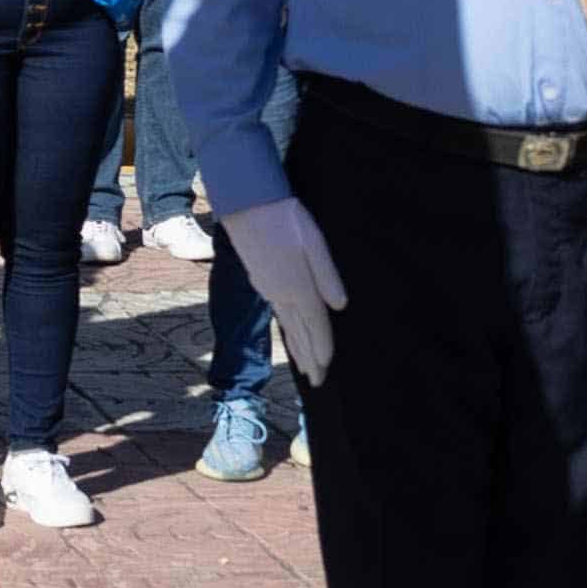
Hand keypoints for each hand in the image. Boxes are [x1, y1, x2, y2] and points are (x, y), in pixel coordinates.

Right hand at [218, 196, 342, 382]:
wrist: (246, 204)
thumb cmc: (285, 218)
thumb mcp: (314, 242)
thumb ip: (327, 276)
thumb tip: (340, 308)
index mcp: (298, 287)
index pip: (316, 326)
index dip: (324, 348)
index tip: (328, 368)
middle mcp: (281, 295)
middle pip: (300, 334)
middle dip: (309, 360)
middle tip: (317, 383)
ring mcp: (269, 290)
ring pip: (287, 327)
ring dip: (297, 350)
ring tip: (305, 369)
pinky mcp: (261, 282)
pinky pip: (279, 316)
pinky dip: (287, 332)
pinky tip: (291, 335)